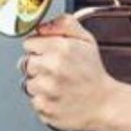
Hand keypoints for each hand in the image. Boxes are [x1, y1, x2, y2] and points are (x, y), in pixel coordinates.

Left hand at [20, 14, 118, 130]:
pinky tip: (58, 97)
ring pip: (28, 83)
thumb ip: (64, 24)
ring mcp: (48, 89)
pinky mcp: (45, 107)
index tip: (51, 54)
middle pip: (25, 63)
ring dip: (40, 84)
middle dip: (39, 66)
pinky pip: (33, 100)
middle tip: (58, 71)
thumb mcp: (86, 40)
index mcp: (61, 48)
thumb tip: (42, 26)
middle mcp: (53, 67)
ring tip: (59, 85)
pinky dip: (44, 100)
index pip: (29, 43)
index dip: (40, 48)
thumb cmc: (93, 73)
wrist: (104, 103)